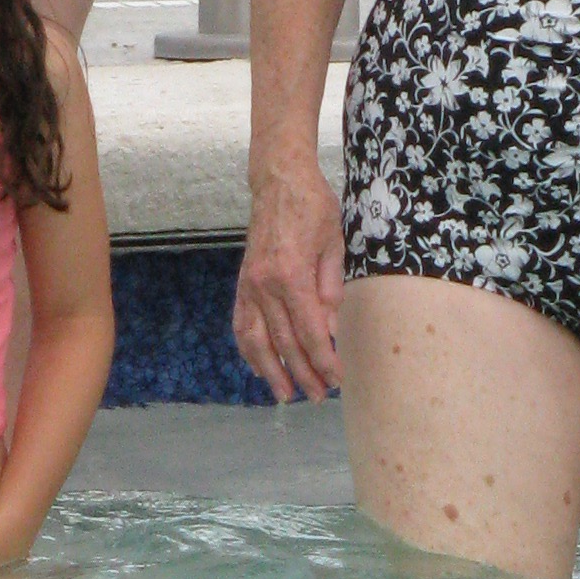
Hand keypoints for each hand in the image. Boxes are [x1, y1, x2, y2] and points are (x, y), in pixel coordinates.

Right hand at [234, 157, 344, 399]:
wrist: (279, 182)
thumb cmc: (313, 208)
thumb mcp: (334, 243)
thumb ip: (331, 287)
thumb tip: (333, 328)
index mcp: (291, 275)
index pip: (310, 330)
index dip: (324, 359)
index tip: (337, 379)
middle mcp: (265, 285)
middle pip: (284, 342)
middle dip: (302, 373)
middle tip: (318, 396)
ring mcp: (249, 285)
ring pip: (256, 340)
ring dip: (271, 371)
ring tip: (285, 394)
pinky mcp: (243, 283)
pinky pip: (242, 324)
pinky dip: (248, 349)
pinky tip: (259, 367)